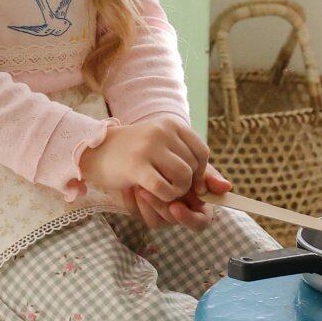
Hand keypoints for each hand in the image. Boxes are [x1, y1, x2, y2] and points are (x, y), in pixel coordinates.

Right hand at [77, 115, 220, 227]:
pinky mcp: (137, 165)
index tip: (188, 181)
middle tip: (169, 186)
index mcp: (172, 124)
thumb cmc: (134, 153)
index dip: (200, 172)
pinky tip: (153, 193)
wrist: (95, 151)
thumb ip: (195, 166)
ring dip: (177, 190)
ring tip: (163, 189)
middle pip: (194, 166)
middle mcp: (163, 131)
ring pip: (183, 177)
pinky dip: (165, 196)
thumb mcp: (165, 152)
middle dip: (187, 183)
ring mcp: (150, 146)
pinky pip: (165, 188)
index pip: (201, 152)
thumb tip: (226, 188)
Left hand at [129, 161, 230, 230]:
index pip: (200, 222)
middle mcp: (180, 213)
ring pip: (155, 222)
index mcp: (197, 206)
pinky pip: (138, 215)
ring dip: (147, 204)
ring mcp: (161, 214)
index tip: (176, 207)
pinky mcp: (144, 212)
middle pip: (174, 221)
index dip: (190, 218)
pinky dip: (133, 203)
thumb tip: (226, 186)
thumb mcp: (194, 164)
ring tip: (139, 186)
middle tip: (150, 190)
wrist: (149, 155)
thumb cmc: (179, 159)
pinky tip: (128, 189)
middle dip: (162, 207)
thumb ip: (208, 176)